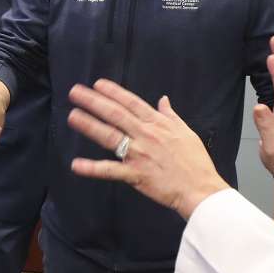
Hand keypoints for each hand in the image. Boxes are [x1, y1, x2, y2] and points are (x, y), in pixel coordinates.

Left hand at [67, 79, 228, 219]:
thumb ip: (170, 115)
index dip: (113, 92)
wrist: (200, 188)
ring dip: (89, 125)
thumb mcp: (186, 131)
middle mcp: (146, 135)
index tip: (97, 84)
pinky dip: (93, 168)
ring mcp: (139, 154)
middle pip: (115, 114)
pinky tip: (76, 165)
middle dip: (94, 102)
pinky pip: (110, 170)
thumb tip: (163, 100)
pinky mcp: (135, 174)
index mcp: (157, 124)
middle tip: (75, 92)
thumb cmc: (195, 161)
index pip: (131, 103)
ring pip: (110, 136)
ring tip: (73, 115)